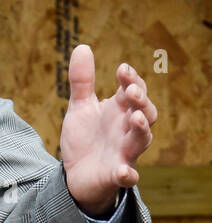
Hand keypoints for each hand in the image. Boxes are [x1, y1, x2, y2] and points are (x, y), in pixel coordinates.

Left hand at [61, 45, 156, 216]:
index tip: (122, 69)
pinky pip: (128, 176)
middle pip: (146, 113)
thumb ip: (82, 81)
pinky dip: (127, 174)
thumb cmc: (85, 138)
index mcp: (120, 111)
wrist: (75, 174)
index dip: (131, 80)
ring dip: (141, 129)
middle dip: (141, 102)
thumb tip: (82, 46)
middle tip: (130, 91)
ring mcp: (124, 153)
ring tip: (135, 118)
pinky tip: (123, 171)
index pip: (133, 92)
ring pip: (142, 141)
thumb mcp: (80, 107)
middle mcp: (127, 130)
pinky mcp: (116, 175)